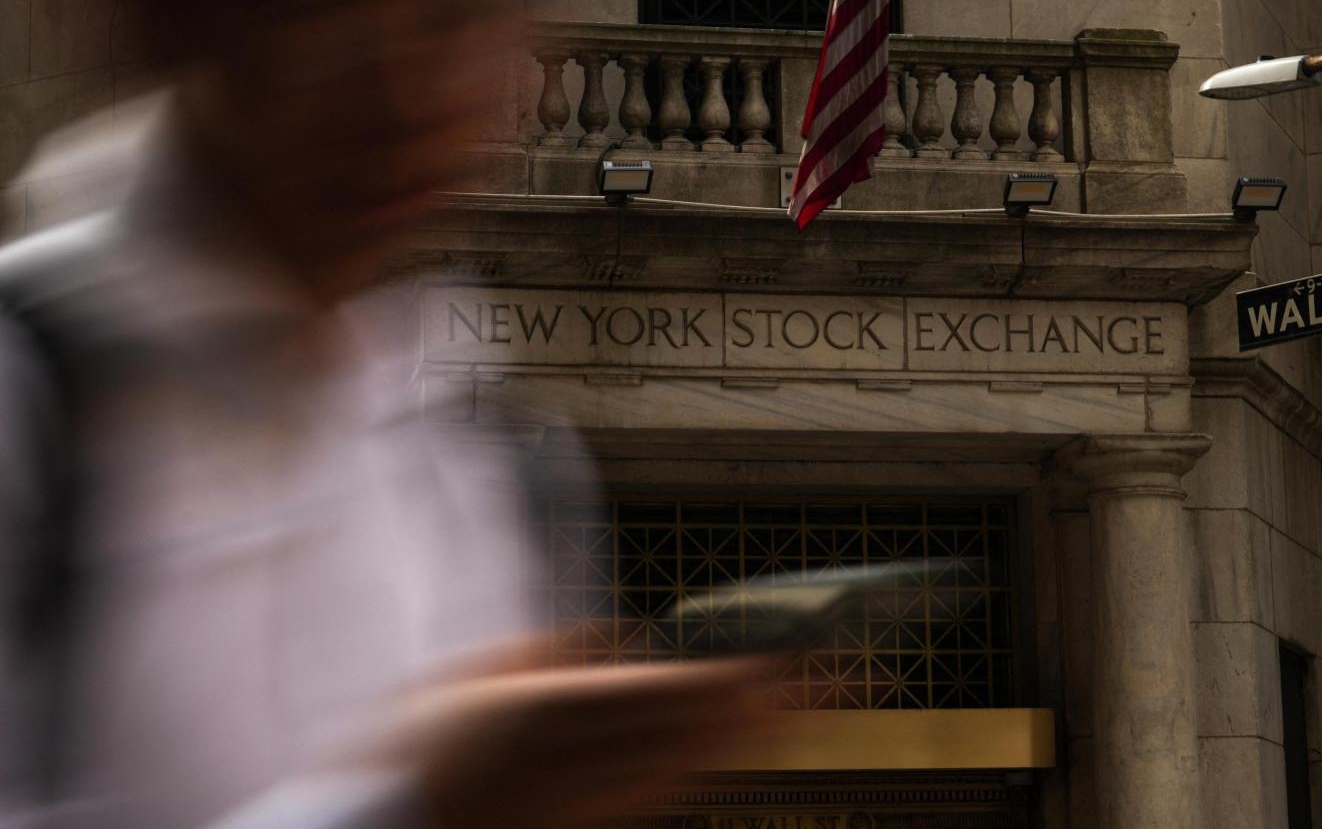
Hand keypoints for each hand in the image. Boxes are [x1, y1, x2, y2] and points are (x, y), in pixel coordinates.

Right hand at [402, 658, 773, 828]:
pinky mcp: (578, 824)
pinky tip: (721, 756)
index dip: (719, 681)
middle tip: (807, 685)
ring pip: (674, 768)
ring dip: (734, 742)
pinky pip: (648, 797)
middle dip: (746, 709)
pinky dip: (693, 773)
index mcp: (548, 708)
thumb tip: (623, 638)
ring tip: (786, 717)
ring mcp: (578, 799)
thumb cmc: (422, 737)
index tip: (766, 665)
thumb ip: (554, 651)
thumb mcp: (476, 670)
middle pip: (680, 731)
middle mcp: (574, 758)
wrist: (386, 821)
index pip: (656, 692)